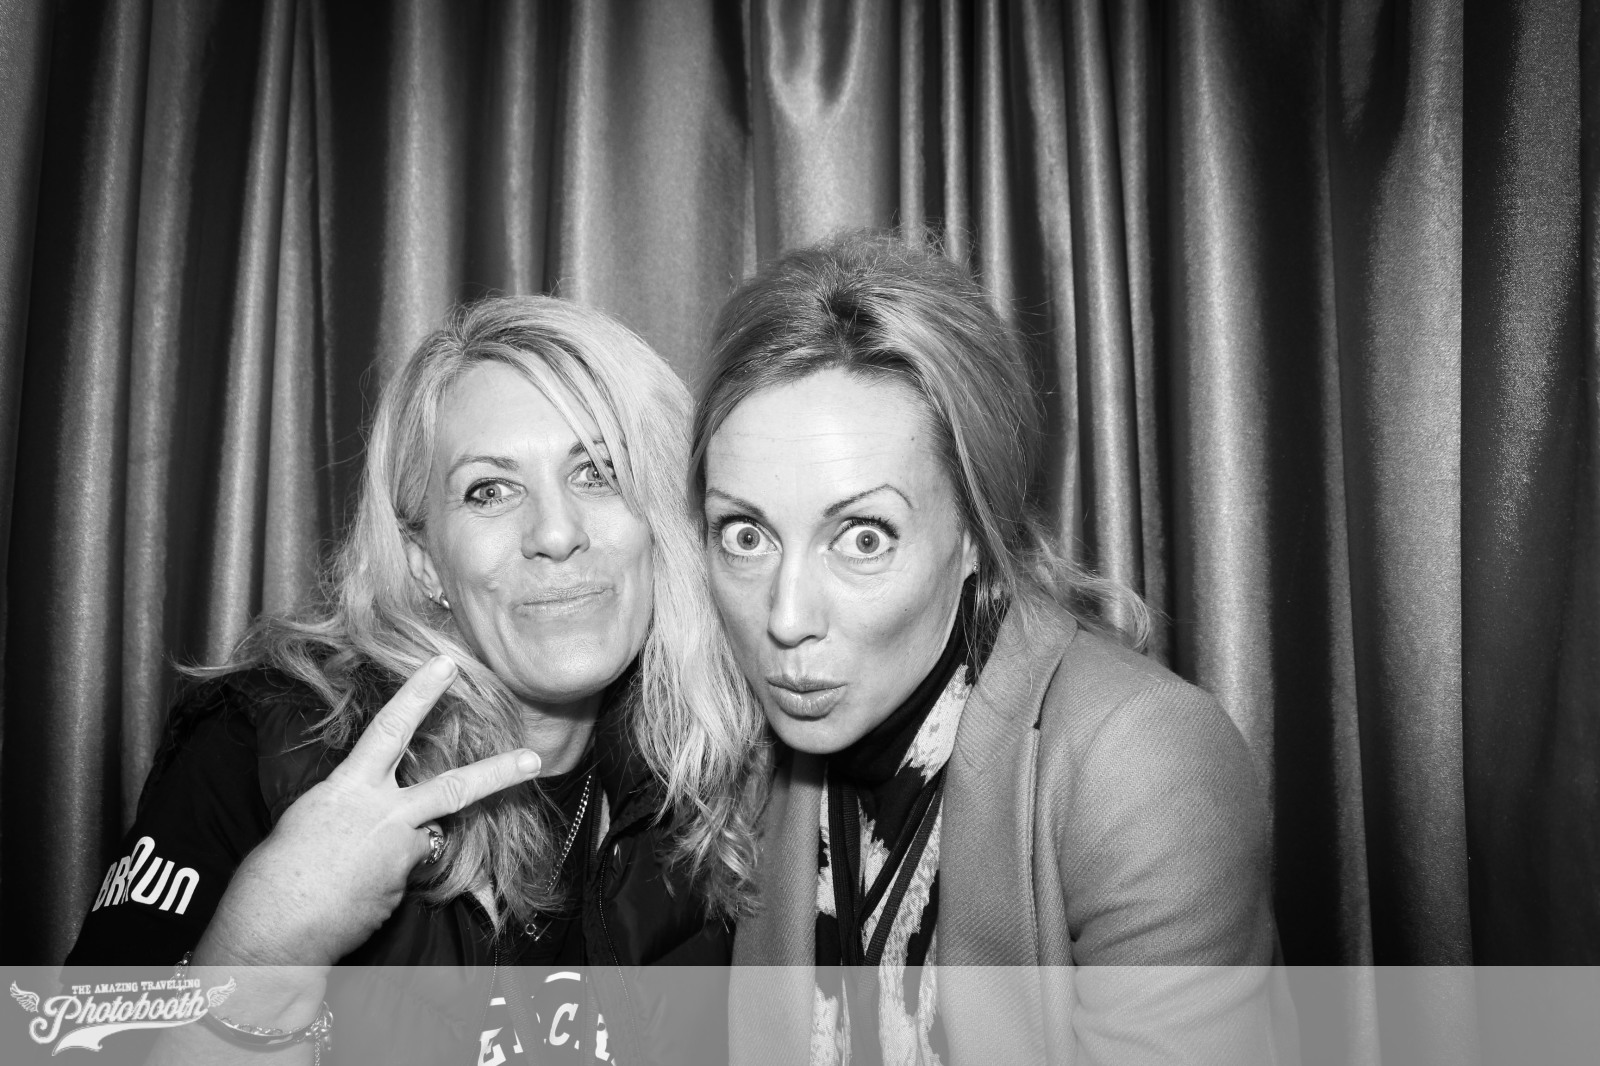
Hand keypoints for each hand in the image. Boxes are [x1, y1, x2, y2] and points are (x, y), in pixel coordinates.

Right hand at [195, 655, 541, 969]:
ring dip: (406, 845)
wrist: (272, 932)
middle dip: (498, 772)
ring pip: (426, 836)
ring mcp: (398, 854)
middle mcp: (383, 815)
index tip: (445, 664)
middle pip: (454, 787)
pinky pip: (402, 874)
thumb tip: (371, 815)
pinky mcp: (402, 889)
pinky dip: (384, 879)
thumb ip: (350, 807)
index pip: (390, 728)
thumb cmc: (274, 874)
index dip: (419, 693)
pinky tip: (351, 895)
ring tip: (354, 869)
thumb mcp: (309, 819)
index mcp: (350, 788)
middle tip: (534, 759)